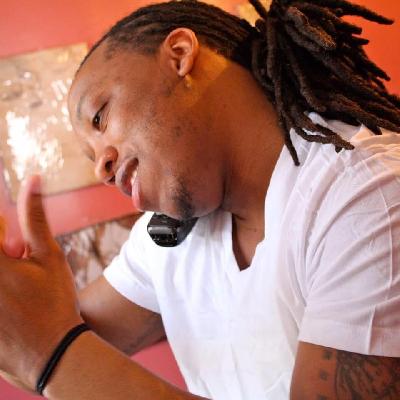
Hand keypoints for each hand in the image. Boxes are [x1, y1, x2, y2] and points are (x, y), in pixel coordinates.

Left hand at [0, 176, 82, 390]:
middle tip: (17, 261)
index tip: (15, 247)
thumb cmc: (54, 301)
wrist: (53, 353)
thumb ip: (35, 216)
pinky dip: (1, 295)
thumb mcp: (49, 256)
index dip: (2, 235)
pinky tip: (10, 306)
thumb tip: (34, 179)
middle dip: (5, 252)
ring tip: (17, 293)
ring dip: (6, 275)